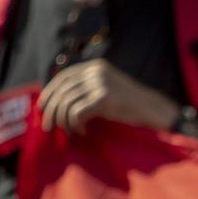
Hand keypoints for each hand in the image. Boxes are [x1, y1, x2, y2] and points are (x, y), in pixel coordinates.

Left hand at [39, 59, 178, 133]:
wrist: (155, 111)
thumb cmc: (131, 106)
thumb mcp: (108, 89)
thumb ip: (88, 88)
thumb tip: (60, 100)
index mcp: (95, 67)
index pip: (64, 77)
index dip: (50, 92)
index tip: (42, 106)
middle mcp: (96, 72)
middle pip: (62, 91)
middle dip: (52, 111)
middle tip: (48, 127)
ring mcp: (100, 84)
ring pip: (67, 103)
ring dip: (64, 121)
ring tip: (70, 131)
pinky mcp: (104, 99)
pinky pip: (78, 113)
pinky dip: (76, 125)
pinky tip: (83, 131)